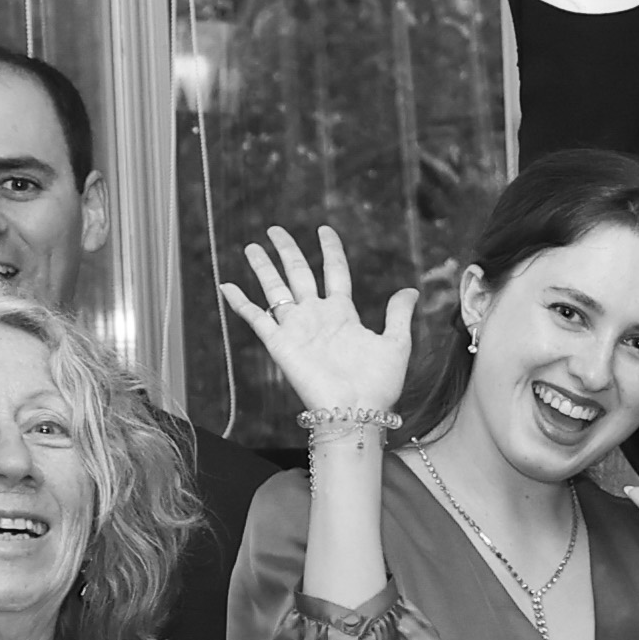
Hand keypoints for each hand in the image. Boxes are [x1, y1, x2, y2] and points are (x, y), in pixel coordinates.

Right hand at [218, 229, 415, 424]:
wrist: (356, 410)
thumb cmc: (378, 384)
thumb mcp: (396, 343)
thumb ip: (399, 314)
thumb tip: (412, 289)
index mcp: (343, 314)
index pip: (334, 271)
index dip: (329, 249)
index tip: (324, 229)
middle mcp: (316, 316)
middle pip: (298, 273)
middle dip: (287, 250)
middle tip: (275, 229)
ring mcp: (296, 328)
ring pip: (275, 289)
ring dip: (263, 267)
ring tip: (252, 246)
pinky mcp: (280, 344)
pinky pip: (255, 318)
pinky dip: (240, 302)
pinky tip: (226, 285)